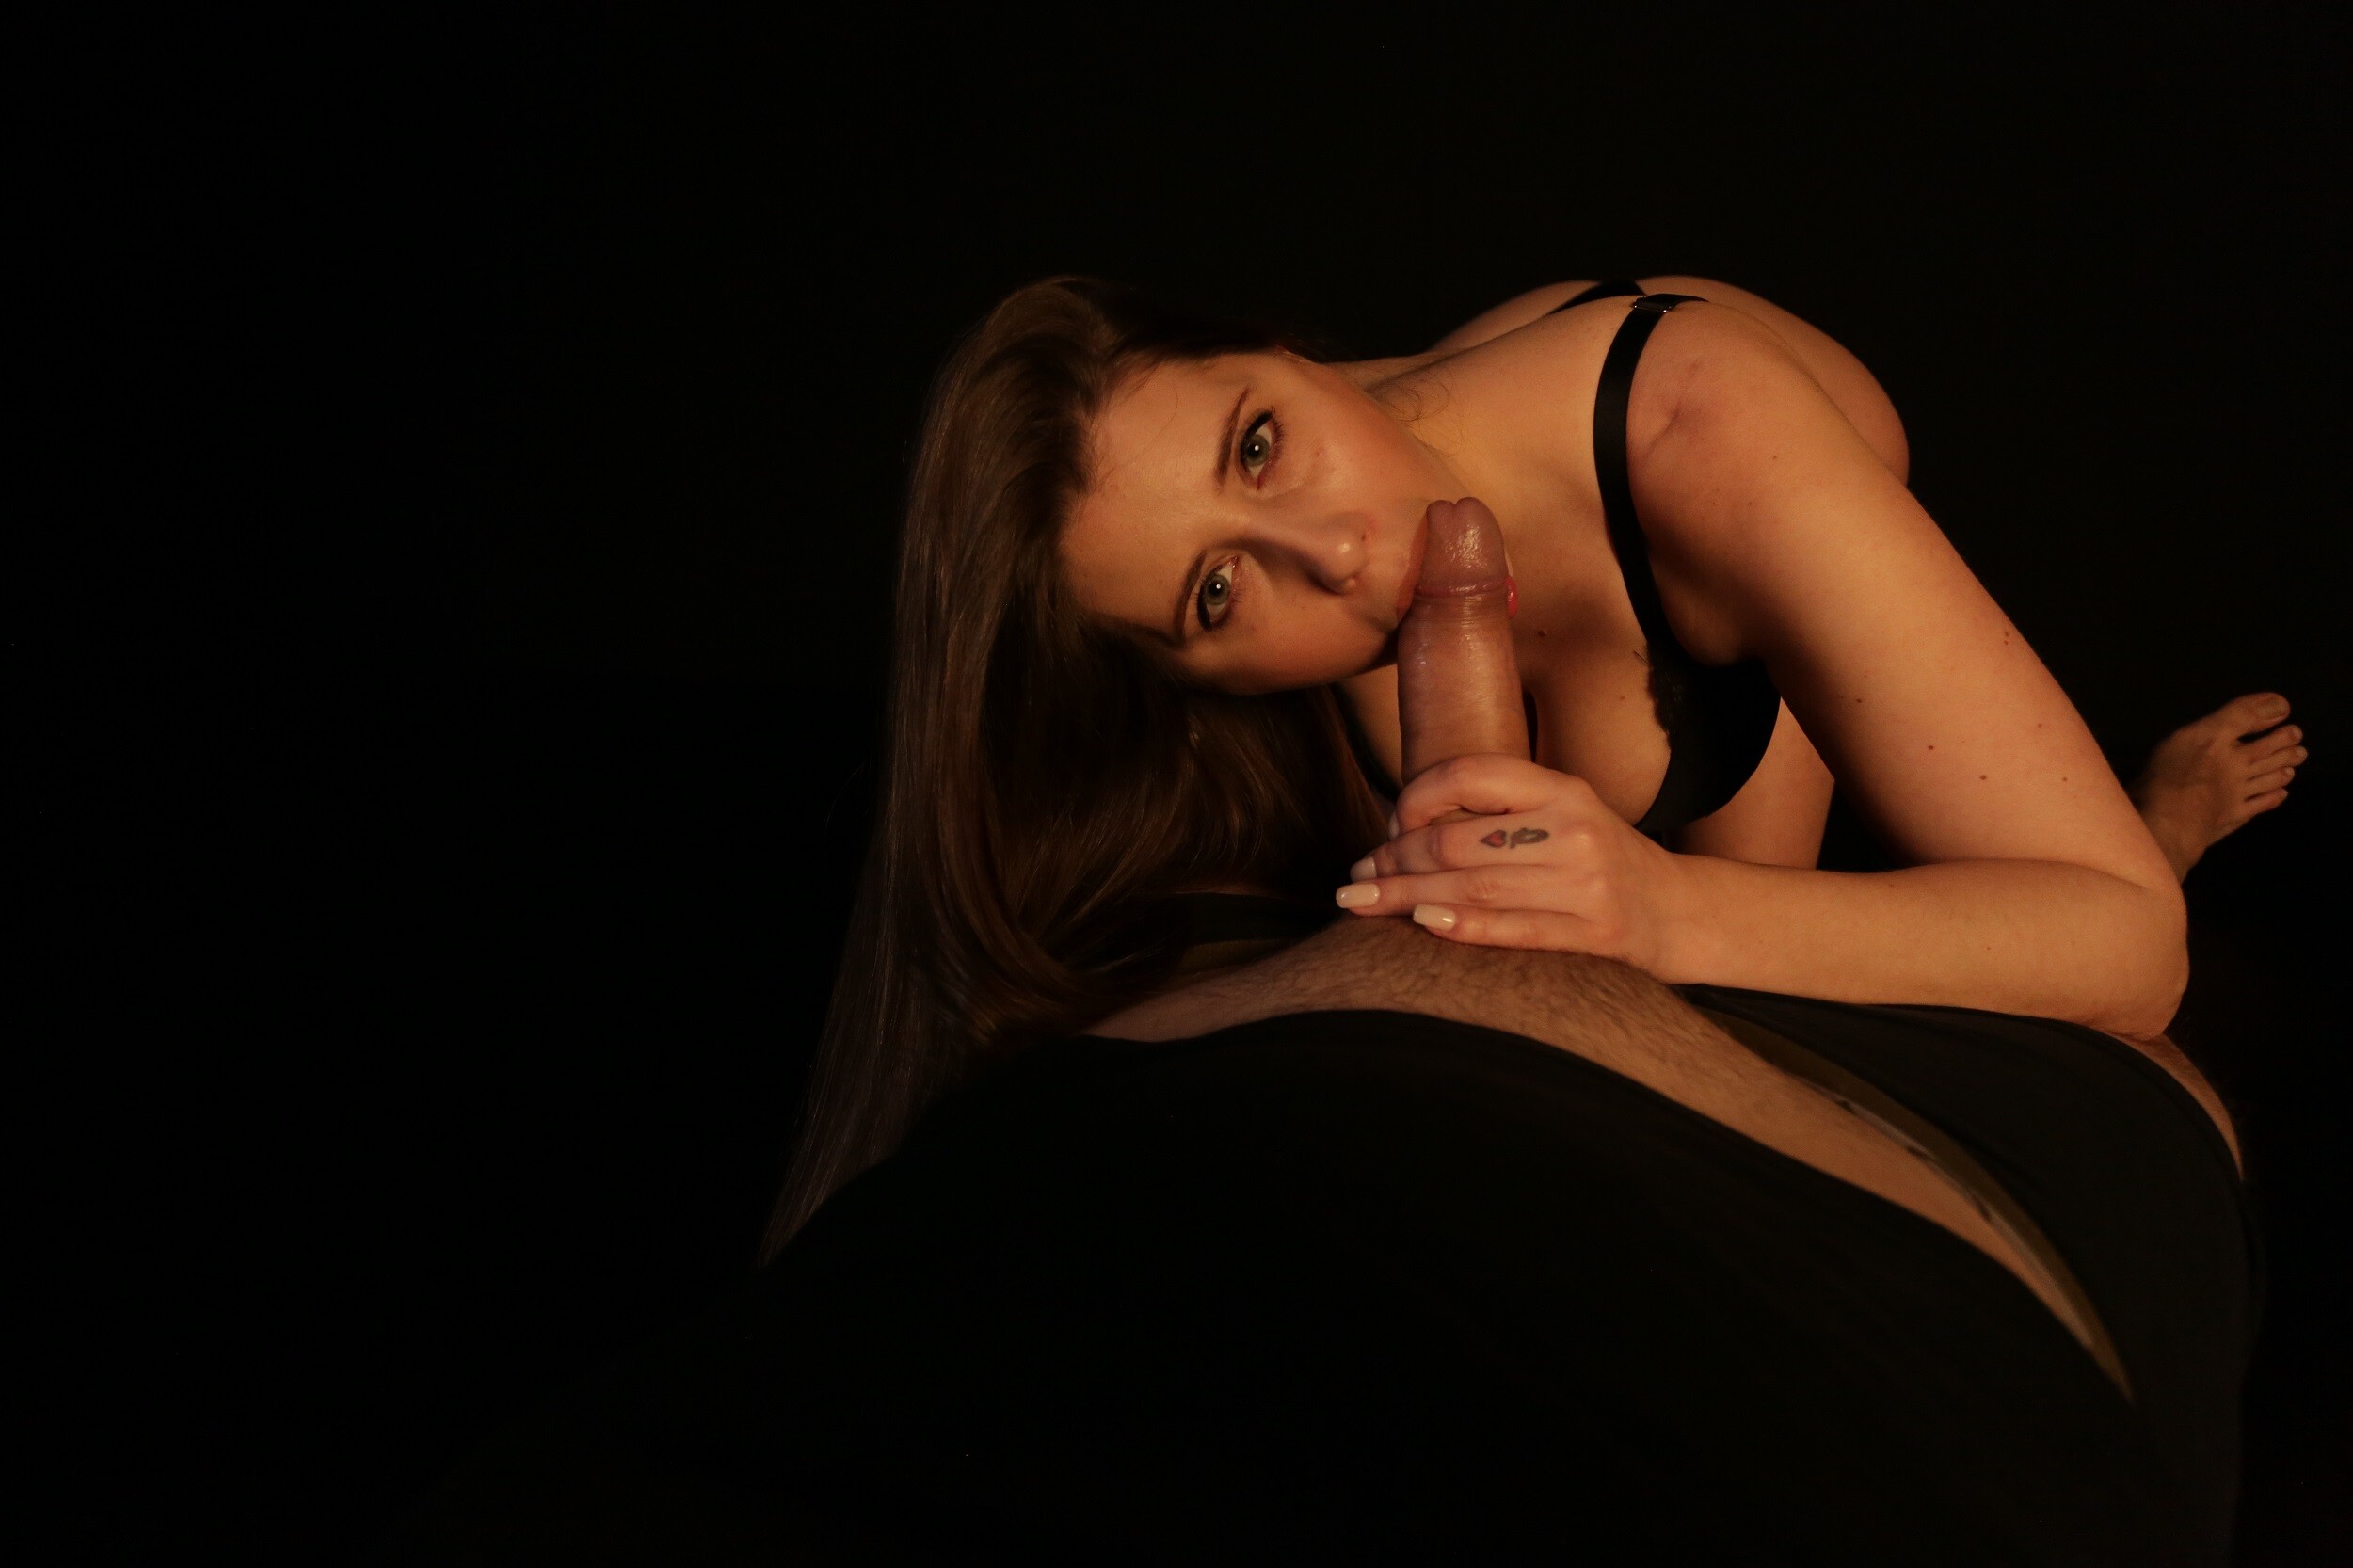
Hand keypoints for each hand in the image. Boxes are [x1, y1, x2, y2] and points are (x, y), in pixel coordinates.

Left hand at [1336, 754, 1693, 975]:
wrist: (1676, 912)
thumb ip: (1496, 814)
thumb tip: (1396, 830)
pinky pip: (1511, 928)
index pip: (1469, 774)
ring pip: (1473, 886)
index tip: (1387, 825)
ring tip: (1362, 901)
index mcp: (1561, 789)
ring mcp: (1586, 883)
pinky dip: (1460, 926)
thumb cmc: (1596, 862)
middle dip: (1393, 859)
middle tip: (1357, 876)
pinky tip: (1419, 923)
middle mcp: (1574, 829)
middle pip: (1458, 840)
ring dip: (1405, 895)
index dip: (1415, 797)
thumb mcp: (1559, 815)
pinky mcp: (1593, 934)